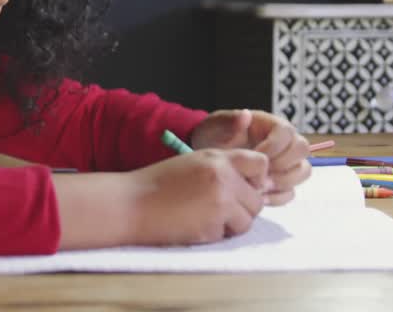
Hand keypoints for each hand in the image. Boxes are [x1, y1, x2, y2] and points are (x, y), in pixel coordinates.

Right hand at [125, 148, 269, 245]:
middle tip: (219, 208)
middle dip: (243, 207)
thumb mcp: (193, 162)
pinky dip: (215, 234)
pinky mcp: (212, 227)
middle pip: (257, 199)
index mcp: (218, 157)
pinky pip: (228, 235)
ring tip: (205, 217)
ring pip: (247, 220)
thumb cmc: (159, 184)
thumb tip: (255, 184)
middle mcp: (223, 177)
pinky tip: (194, 224)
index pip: (260, 163)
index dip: (256, 178)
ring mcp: (220, 203)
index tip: (244, 187)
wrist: (132, 204)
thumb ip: (223, 168)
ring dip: (232, 224)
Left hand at [190, 109, 311, 204]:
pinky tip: (259, 197)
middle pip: (302, 149)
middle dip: (283, 164)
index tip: (254, 156)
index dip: (274, 146)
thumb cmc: (214, 136)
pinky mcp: (281, 181)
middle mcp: (284, 142)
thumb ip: (229, 121)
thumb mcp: (216, 126)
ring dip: (283, 182)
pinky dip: (277, 197)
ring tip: (259, 187)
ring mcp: (285, 162)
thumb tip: (245, 115)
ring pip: (302, 171)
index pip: (286, 132)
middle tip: (260, 174)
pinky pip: (291, 192)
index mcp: (270, 124)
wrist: (209, 158)